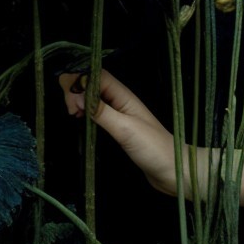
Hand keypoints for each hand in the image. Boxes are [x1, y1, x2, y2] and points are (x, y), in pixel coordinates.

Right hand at [59, 68, 177, 193]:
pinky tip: (79, 119)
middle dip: (75, 91)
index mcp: (124, 95)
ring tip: (73, 115)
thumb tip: (78, 96)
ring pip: (91, 96)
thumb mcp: (125, 129)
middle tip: (71, 113)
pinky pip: (95, 110)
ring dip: (77, 100)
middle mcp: (120, 100)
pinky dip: (83, 111)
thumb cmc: (153, 148)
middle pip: (91, 82)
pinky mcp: (116, 126)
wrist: (172, 168)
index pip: (96, 75)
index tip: (72, 105)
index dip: (79, 82)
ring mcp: (118, 113)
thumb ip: (102, 112)